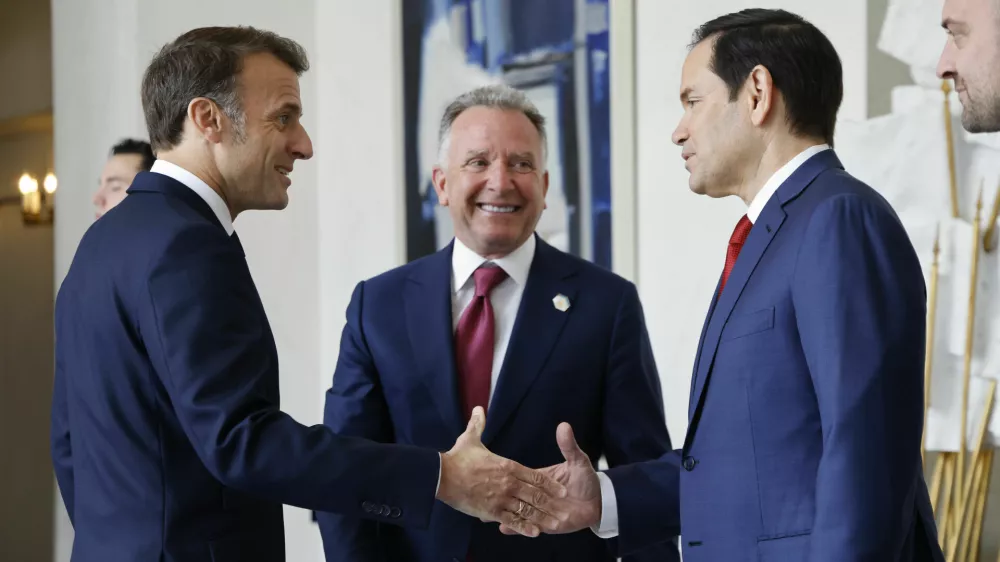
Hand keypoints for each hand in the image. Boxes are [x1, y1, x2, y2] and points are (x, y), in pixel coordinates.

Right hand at [436, 406, 569, 536]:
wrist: (442, 476)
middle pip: (535, 494)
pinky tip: (534, 532)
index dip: (549, 484)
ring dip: (542, 517)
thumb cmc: (457, 458)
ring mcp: (501, 499)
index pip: (535, 476)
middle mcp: (509, 483)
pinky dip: (524, 527)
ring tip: (555, 524)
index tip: (562, 489)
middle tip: (565, 509)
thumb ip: (478, 425)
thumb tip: (479, 409)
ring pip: (527, 510)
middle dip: (551, 503)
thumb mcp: (470, 439)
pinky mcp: (491, 511)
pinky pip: (512, 521)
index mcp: (508, 466)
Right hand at [499, 422, 601, 535]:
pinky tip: (503, 528)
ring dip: (507, 512)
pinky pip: (526, 527)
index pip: (523, 476)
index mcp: (539, 477)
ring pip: (520, 511)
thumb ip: (568, 445)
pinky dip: (516, 528)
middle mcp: (536, 494)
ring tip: (488, 514)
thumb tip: (564, 425)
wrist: (598, 502)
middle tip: (484, 493)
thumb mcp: (577, 461)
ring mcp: (538, 509)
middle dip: (504, 495)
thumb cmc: (586, 480)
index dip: (510, 475)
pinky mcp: (542, 524)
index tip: (493, 472)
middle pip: (518, 494)